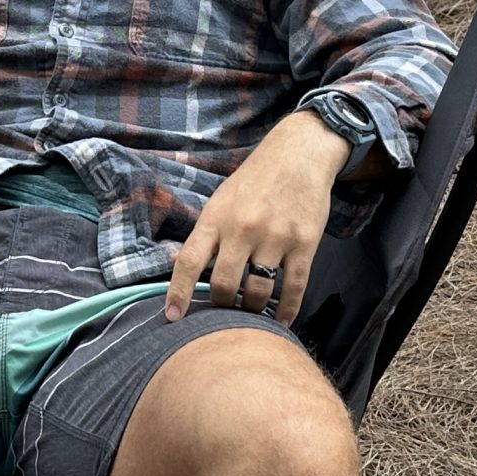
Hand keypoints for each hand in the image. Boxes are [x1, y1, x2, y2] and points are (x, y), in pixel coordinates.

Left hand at [162, 110, 349, 329]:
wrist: (299, 154)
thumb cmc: (255, 181)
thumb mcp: (221, 201)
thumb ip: (208, 235)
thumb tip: (192, 276)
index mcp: (215, 218)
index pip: (189, 262)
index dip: (178, 293)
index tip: (172, 317)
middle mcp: (242, 229)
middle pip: (225, 285)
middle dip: (223, 306)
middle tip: (225, 312)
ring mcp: (275, 237)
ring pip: (258, 292)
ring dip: (253, 310)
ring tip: (252, 312)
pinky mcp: (304, 243)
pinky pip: (294, 288)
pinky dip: (287, 311)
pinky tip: (281, 322)